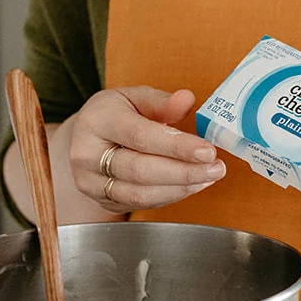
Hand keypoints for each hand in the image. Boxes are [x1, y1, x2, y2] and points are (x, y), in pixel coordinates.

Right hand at [69, 86, 225, 213]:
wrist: (84, 138)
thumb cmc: (114, 114)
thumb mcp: (134, 97)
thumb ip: (161, 101)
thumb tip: (187, 99)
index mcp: (97, 121)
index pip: (140, 136)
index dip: (176, 146)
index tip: (207, 151)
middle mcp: (87, 154)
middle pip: (140, 170)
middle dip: (184, 172)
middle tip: (215, 168)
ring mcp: (90, 182)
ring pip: (139, 194)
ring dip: (180, 188)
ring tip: (207, 177)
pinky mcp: (101, 200)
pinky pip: (139, 204)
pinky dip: (169, 196)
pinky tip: (190, 186)